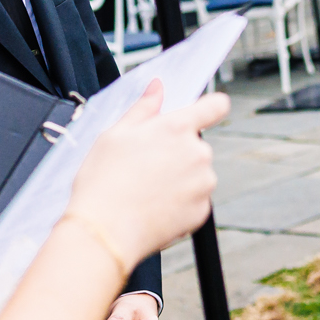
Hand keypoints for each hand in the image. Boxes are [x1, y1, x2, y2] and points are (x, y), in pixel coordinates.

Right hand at [68, 79, 227, 266]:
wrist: (104, 232)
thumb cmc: (103, 182)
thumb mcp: (115, 134)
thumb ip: (144, 108)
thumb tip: (158, 87)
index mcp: (177, 128)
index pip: (215, 106)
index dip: (212, 107)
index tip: (207, 111)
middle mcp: (198, 153)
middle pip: (196, 146)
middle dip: (177, 153)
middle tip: (146, 167)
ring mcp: (203, 184)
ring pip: (197, 175)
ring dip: (180, 180)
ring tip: (146, 191)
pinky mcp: (202, 211)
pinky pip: (195, 201)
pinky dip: (180, 204)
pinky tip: (154, 208)